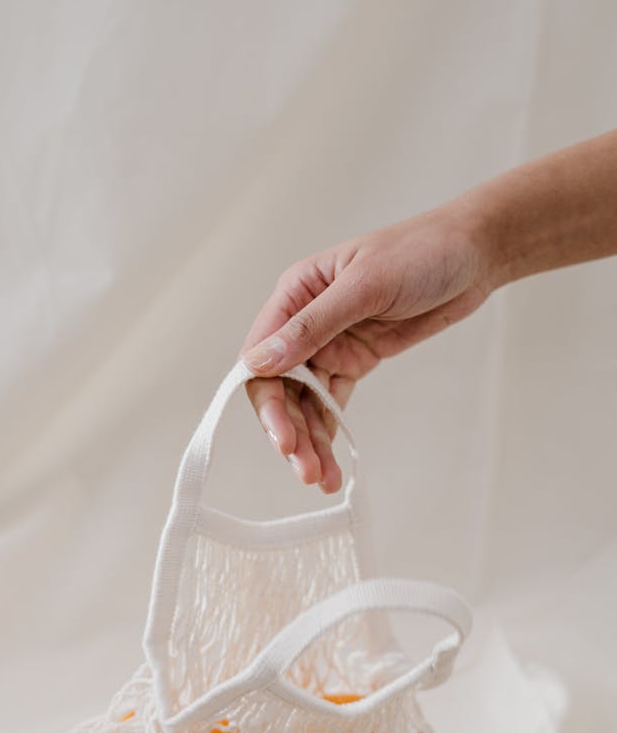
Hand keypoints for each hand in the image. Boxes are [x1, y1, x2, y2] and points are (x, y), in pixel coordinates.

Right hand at [240, 203, 492, 492]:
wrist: (473, 254)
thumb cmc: (419, 253)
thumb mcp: (365, 287)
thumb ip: (312, 326)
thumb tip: (259, 362)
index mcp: (295, 294)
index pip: (260, 355)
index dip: (266, 399)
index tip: (282, 436)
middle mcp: (304, 323)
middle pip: (280, 388)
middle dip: (289, 430)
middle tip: (305, 469)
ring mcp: (329, 345)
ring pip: (305, 403)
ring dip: (309, 442)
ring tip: (321, 479)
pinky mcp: (355, 362)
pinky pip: (331, 404)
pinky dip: (329, 434)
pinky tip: (332, 463)